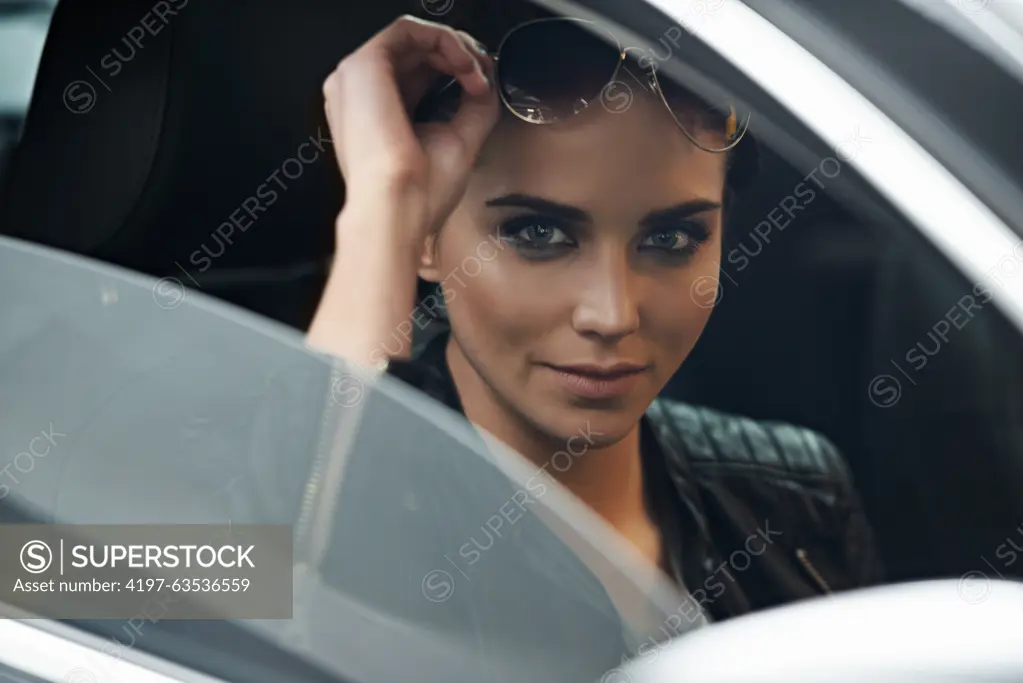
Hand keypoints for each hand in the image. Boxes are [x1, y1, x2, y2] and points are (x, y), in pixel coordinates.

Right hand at [323, 15, 498, 245]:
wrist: (397, 208)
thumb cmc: (419, 193)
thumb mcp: (459, 141)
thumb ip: (474, 107)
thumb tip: (489, 82)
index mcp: (380, 114)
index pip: (421, 74)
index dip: (457, 71)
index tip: (484, 86)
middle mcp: (364, 94)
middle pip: (417, 52)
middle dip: (460, 57)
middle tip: (484, 77)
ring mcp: (358, 78)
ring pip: (413, 37)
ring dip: (455, 48)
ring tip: (476, 74)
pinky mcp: (362, 65)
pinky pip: (406, 30)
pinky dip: (442, 40)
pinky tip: (463, 64)